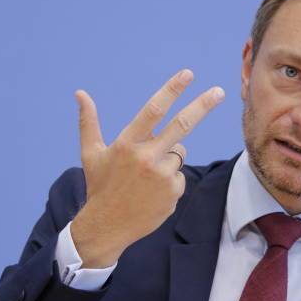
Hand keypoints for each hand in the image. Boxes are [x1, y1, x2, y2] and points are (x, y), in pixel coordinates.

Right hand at [70, 69, 223, 267]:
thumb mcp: (91, 154)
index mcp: (127, 144)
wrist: (107, 226)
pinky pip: (180, 176)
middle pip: (182, 125)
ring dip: (168, 158)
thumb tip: (80, 93)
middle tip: (219, 91)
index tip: (188, 74)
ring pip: (179, 153)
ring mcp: (162, 176)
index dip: (172, 90)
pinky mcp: (173, 191)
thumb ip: (88, 122)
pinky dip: (170, 180)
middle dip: (203, 105)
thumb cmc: (100, 186)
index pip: (154, 110)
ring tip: (147, 177)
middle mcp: (146, 157)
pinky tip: (154, 192)